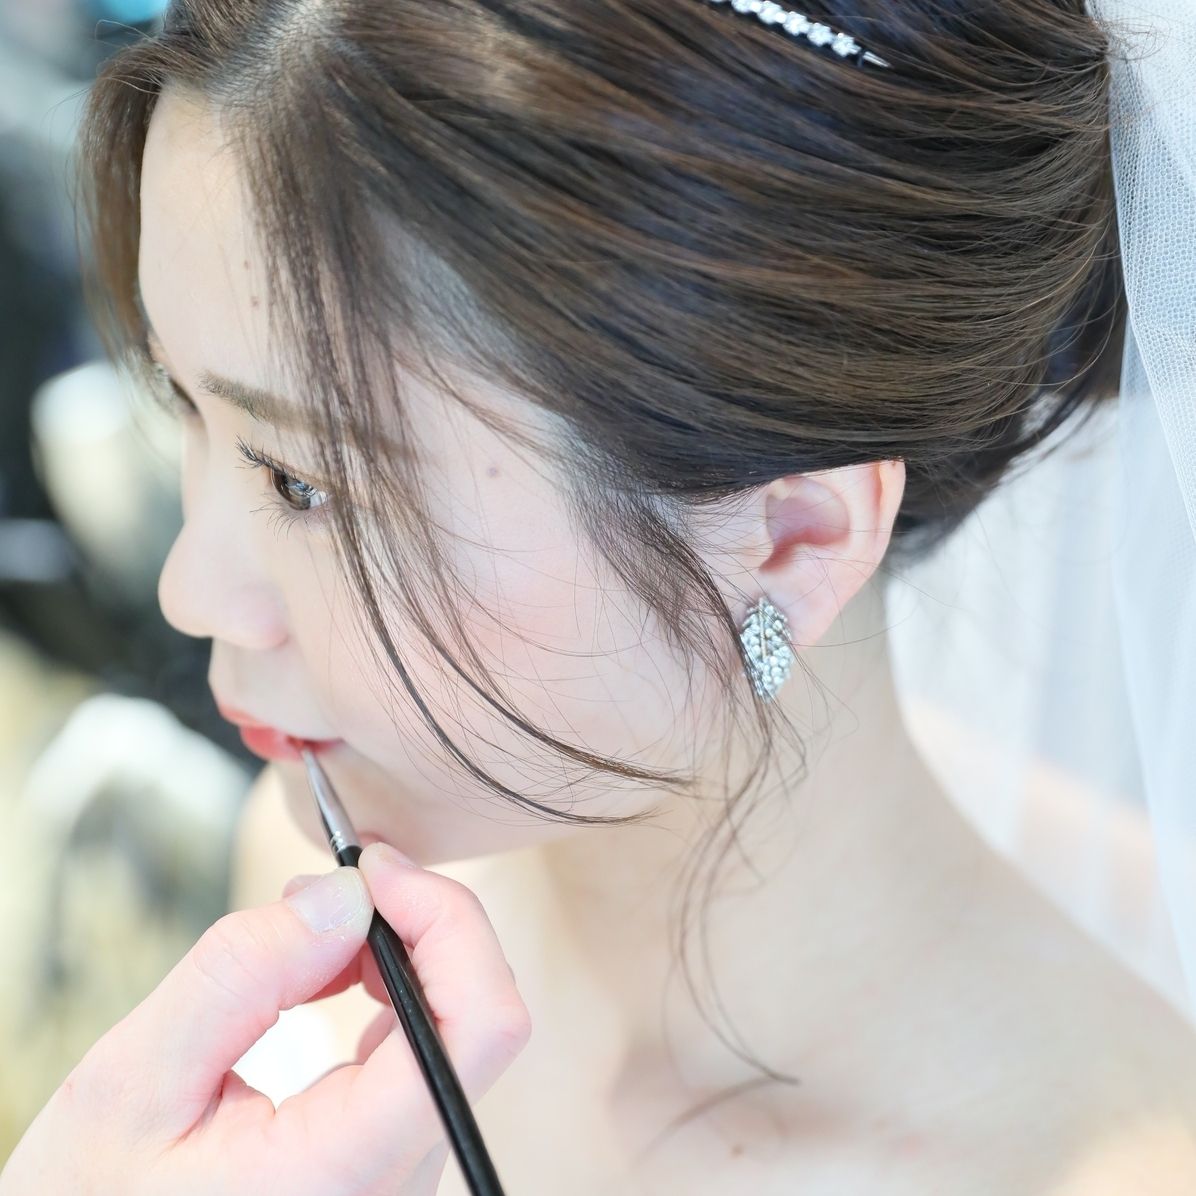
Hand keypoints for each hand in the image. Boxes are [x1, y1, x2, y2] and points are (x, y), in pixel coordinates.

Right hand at [0, 842, 530, 1195]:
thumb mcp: (132, 1085)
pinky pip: (424, 1051)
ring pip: (455, 1026)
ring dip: (399, 951)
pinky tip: (327, 973)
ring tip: (310, 927)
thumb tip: (348, 893)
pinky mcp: (390, 1159)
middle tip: (330, 884)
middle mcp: (400, 1181)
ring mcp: (402, 1173)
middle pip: (475, 1016)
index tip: (378, 870)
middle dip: (414, 921)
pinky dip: (387, 989)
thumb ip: (242, 976)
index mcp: (347, 1173)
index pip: (479, 1028)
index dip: (448, 922)